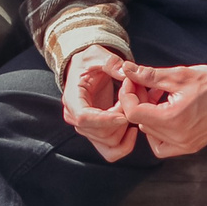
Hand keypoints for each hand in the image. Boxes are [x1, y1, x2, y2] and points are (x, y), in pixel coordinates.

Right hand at [61, 44, 137, 161]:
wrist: (85, 69)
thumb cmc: (89, 61)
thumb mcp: (97, 54)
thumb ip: (110, 62)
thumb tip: (125, 71)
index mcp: (73, 99)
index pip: (84, 118)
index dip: (105, 119)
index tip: (124, 115)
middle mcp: (76, 118)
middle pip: (100, 134)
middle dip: (121, 120)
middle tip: (133, 99)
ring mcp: (86, 129)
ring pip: (109, 145)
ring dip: (126, 130)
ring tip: (131, 108)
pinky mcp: (97, 134)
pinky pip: (112, 150)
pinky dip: (126, 143)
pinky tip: (133, 127)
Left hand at [118, 62, 206, 157]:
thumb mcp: (179, 75)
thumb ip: (149, 75)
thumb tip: (127, 70)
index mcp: (173, 119)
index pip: (133, 113)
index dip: (128, 95)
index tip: (133, 81)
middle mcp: (178, 137)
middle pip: (140, 122)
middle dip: (139, 101)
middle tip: (147, 85)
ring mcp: (185, 145)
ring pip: (150, 134)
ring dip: (148, 115)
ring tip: (159, 98)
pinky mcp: (190, 147)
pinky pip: (163, 145)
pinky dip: (158, 132)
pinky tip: (165, 115)